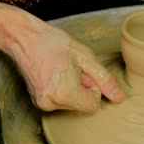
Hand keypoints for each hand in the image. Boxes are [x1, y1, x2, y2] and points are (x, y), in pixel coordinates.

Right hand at [0, 9, 124, 112]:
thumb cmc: (53, 43)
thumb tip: (119, 98)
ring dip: (70, 86)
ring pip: (70, 102)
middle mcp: (52, 104)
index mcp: (66, 95)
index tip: (82, 71)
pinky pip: (58, 99)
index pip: (93, 105)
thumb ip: (105, 80)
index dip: (92, 87)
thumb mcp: (86, 58)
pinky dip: (59, 88)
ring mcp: (42, 104)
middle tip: (69, 67)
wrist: (24, 37)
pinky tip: (51, 72)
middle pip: (80, 104)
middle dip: (80, 86)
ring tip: (59, 68)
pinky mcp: (36, 101)